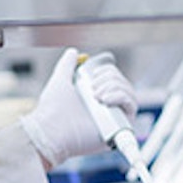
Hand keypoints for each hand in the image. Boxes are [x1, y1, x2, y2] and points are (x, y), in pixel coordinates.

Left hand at [20, 47, 136, 167]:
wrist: (51, 130)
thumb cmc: (52, 110)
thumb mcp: (60, 80)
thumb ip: (66, 65)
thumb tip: (73, 52)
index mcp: (94, 96)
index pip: (113, 78)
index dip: (108, 72)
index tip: (94, 75)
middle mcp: (106, 108)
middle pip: (123, 84)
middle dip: (110, 78)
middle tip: (92, 87)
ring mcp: (113, 118)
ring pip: (129, 93)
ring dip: (115, 87)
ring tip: (96, 96)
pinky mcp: (119, 128)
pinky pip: (132, 107)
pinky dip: (121, 97)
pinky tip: (105, 100)